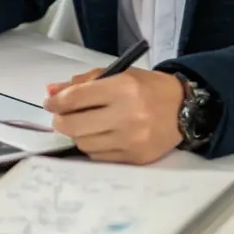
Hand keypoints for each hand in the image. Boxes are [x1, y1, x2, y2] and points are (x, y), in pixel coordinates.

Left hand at [43, 67, 184, 163]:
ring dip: (77, 134)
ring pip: (84, 144)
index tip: (50, 103)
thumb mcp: (118, 75)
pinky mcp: (135, 158)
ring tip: (84, 125)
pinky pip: (99, 157)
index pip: (76, 98)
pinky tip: (99, 136)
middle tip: (61, 117)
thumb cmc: (148, 88)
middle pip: (74, 126)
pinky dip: (93, 146)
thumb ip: (83, 83)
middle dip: (60, 121)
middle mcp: (127, 115)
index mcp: (122, 88)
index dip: (56, 101)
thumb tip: (52, 92)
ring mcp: (131, 140)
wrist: (184, 109)